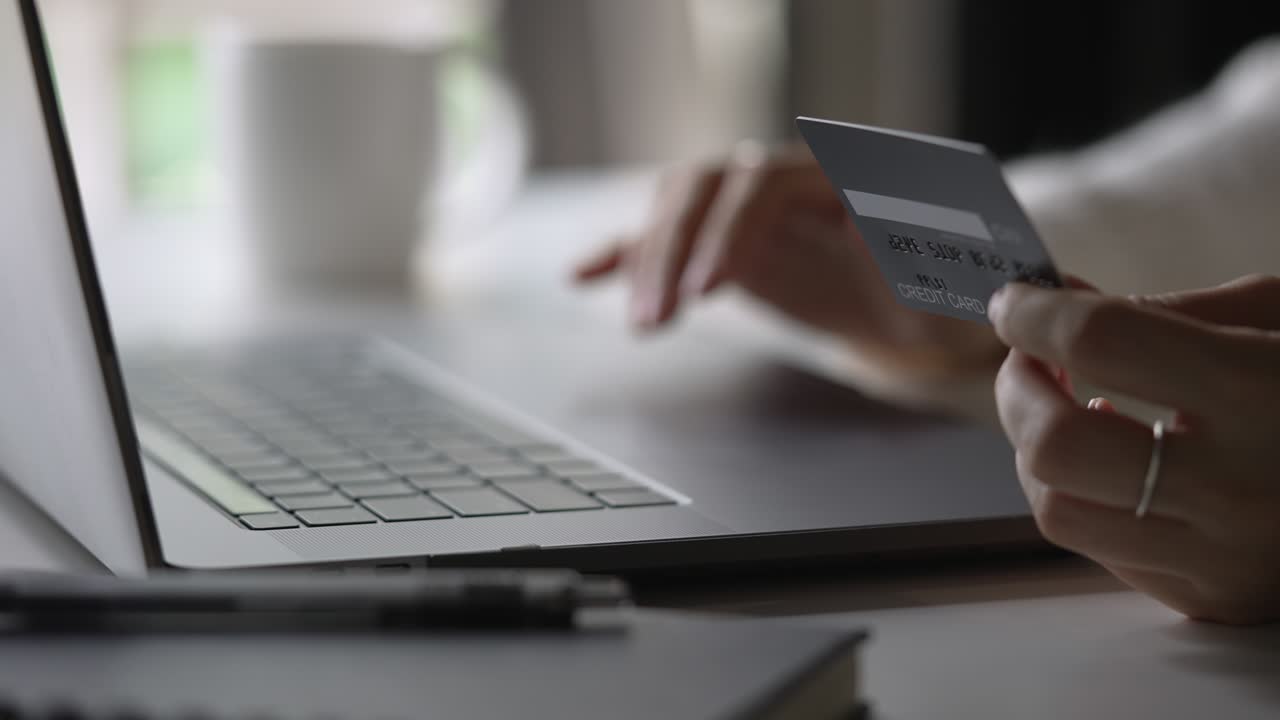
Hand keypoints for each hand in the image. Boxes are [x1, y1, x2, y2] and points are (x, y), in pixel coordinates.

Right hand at [573, 142, 1002, 377]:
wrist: (938, 306)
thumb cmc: (954, 293)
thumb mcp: (955, 279)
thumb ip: (923, 252)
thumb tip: (876, 216)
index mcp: (837, 176)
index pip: (763, 184)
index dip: (730, 231)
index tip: (708, 288)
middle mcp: (783, 179)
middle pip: (705, 187)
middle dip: (674, 249)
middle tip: (660, 318)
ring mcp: (750, 210)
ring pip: (677, 208)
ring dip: (650, 259)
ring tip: (644, 324)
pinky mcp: (728, 244)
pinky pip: (667, 237)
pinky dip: (625, 252)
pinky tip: (585, 276)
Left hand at [990, 274, 1279, 623]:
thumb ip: (1168, 309)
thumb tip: (1059, 298)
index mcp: (1263, 395)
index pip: (1104, 343)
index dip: (1038, 314)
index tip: (1015, 302)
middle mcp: (1239, 491)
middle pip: (1056, 447)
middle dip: (1017, 392)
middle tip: (1027, 359)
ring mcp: (1225, 558)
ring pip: (1059, 512)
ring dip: (1037, 451)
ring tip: (1068, 409)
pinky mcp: (1216, 597)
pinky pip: (1102, 550)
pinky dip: (1085, 497)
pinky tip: (1117, 463)